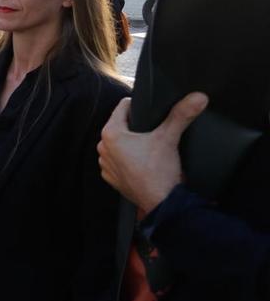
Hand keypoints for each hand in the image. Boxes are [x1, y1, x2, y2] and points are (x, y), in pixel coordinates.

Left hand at [98, 93, 207, 211]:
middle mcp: (103, 148)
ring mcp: (106, 165)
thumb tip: (198, 97)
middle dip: (135, 126)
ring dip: (131, 144)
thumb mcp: (169, 137)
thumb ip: (181, 115)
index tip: (150, 110)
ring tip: (149, 147)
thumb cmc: (160, 171)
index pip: (122, 107)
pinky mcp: (112, 178)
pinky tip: (143, 162)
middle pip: (120, 126)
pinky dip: (129, 160)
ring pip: (119, 145)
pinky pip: (119, 162)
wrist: (162, 203)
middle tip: (153, 129)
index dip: (138, 105)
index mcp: (111, 134)